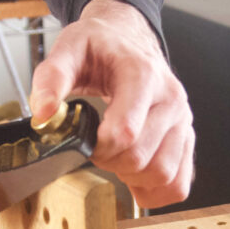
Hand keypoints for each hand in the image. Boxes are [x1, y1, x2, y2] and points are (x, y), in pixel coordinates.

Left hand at [30, 0, 194, 208]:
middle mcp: (171, 99)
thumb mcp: (68, 49)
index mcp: (143, 75)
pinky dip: (155, 190)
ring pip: (163, 174)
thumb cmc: (100, 46)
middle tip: (97, 148)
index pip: (126, 132)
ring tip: (117, 158)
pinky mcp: (186, 138)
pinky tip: (136, 175)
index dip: (98, 148)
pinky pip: (179, 182)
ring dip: (133, 177)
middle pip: (141, 157)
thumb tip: (42, 112)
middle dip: (111, 162)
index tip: (86, 141)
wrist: (127, 38)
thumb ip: (51, 78)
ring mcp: (183, 121)